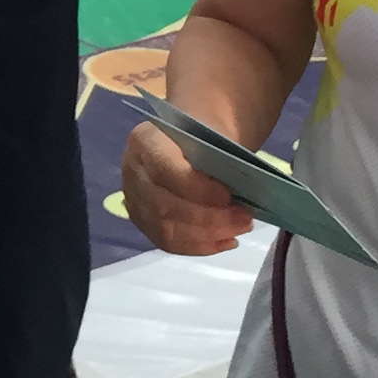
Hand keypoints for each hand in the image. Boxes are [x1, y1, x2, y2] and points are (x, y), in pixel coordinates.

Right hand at [120, 116, 252, 254]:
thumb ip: (222, 155)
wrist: (189, 141)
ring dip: (208, 235)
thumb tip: (243, 187)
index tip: (228, 195)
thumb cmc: (203, 135)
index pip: (163, 169)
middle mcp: (133, 173)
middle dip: (208, 218)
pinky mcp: (145, 224)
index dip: (196, 188)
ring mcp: (135, 202)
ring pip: (166, 230)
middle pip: (164, 205)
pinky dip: (201, 246)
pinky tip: (226, 241)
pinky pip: (170, 242)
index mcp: (146, 141)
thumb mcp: (213, 131)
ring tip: (239, 228)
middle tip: (244, 218)